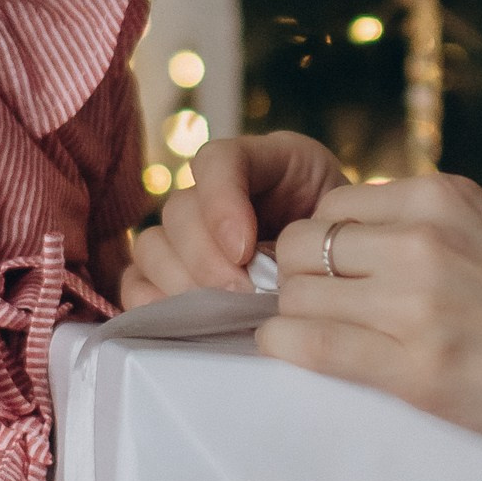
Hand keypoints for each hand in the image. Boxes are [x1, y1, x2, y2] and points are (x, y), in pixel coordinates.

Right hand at [122, 131, 344, 304]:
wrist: (341, 268)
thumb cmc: (345, 242)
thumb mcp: (342, 222)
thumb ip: (311, 230)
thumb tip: (270, 274)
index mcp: (259, 161)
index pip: (216, 161)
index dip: (221, 204)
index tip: (245, 250)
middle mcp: (213, 191)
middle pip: (179, 211)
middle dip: (207, 259)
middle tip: (241, 294)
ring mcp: (186, 232)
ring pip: (153, 246)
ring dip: (182, 283)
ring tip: (221, 312)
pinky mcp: (170, 273)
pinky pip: (136, 281)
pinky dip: (153, 301)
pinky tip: (184, 319)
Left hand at [261, 173, 481, 476]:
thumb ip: (437, 228)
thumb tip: (365, 240)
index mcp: (445, 198)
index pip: (334, 205)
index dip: (324, 242)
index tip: (334, 271)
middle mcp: (423, 239)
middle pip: (302, 244)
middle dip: (297, 275)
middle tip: (320, 307)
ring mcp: (416, 302)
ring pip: (295, 293)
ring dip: (295, 314)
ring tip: (319, 337)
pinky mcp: (415, 369)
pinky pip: (307, 345)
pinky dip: (286, 347)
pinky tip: (296, 354)